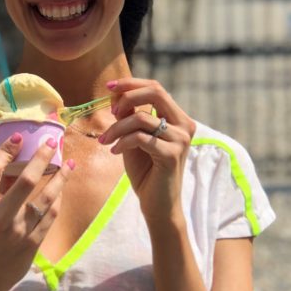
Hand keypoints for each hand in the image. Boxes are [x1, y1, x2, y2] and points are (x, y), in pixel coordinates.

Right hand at [0, 135, 73, 290]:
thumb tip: (18, 162)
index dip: (6, 151)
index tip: (19, 138)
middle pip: (26, 180)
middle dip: (42, 157)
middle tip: (52, 142)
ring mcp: (18, 232)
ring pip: (46, 197)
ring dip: (61, 177)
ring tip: (69, 163)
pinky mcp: (32, 244)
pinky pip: (50, 216)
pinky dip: (58, 200)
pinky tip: (62, 190)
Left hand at [100, 78, 195, 225]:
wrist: (158, 206)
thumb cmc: (147, 173)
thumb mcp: (134, 138)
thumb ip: (129, 117)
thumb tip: (117, 95)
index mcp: (178, 119)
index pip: (156, 88)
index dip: (132, 84)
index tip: (109, 87)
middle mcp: (184, 125)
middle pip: (155, 92)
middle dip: (127, 97)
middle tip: (110, 113)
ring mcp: (180, 140)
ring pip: (141, 117)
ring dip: (117, 128)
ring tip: (105, 141)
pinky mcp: (171, 155)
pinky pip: (139, 138)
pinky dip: (122, 142)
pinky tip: (115, 152)